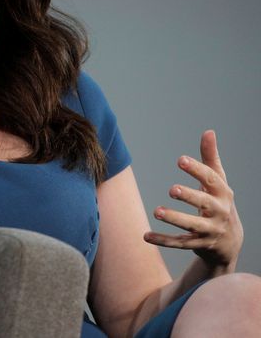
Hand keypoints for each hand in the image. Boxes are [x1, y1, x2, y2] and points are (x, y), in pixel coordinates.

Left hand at [144, 130, 243, 270]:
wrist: (230, 242)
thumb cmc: (219, 203)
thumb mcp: (218, 181)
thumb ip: (210, 158)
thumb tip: (208, 131)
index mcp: (223, 193)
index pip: (212, 180)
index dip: (197, 170)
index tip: (180, 159)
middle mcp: (219, 212)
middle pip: (204, 204)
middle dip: (189, 196)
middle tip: (172, 189)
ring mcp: (210, 231)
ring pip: (192, 226)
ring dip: (174, 218)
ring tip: (156, 211)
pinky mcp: (199, 245)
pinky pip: (180, 243)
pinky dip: (163, 240)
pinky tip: (146, 235)